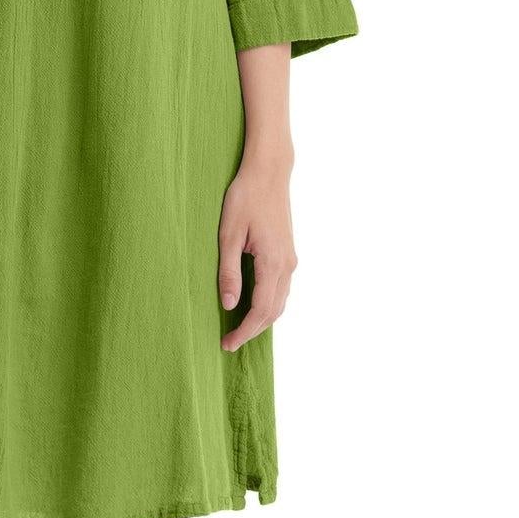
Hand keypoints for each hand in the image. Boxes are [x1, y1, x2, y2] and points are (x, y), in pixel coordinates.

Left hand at [217, 149, 295, 350]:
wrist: (268, 173)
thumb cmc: (244, 198)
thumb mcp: (228, 235)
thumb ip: (229, 272)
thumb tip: (229, 305)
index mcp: (273, 262)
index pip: (261, 310)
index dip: (245, 330)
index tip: (227, 344)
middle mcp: (288, 265)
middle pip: (274, 311)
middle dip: (252, 330)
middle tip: (229, 343)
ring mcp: (291, 259)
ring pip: (280, 302)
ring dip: (261, 319)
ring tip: (238, 329)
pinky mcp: (288, 253)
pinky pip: (282, 289)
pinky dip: (268, 304)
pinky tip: (251, 306)